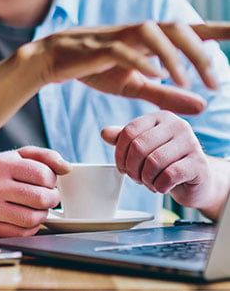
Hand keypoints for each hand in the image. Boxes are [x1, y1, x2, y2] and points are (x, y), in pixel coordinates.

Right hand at [0, 147, 69, 236]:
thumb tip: (66, 168)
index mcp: (2, 164)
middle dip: (52, 198)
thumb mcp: (20, 156)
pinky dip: (32, 226)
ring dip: (43, 214)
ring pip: (33, 218)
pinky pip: (23, 233)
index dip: (52, 180)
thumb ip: (46, 157)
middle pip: (40, 198)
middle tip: (49, 196)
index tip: (48, 181)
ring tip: (38, 206)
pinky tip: (26, 216)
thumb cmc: (1, 173)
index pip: (42, 174)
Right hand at [30, 21, 229, 114]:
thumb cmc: (95, 68)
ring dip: (175, 56)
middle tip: (215, 82)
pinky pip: (124, 49)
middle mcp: (138, 33)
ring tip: (186, 81)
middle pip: (176, 27)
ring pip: (153, 33)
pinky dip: (143, 60)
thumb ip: (167, 95)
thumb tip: (204, 105)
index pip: (189, 30)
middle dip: (200, 51)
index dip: (217, 30)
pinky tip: (157, 75)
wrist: (54, 60)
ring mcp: (118, 37)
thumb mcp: (135, 86)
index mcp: (149, 40)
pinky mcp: (99, 47)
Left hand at [101, 111, 226, 217]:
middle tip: (135, 178)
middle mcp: (177, 125)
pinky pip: (169, 175)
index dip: (120, 153)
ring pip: (153, 162)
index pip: (129, 131)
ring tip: (149, 183)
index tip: (121, 167)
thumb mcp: (145, 148)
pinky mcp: (199, 164)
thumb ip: (124, 139)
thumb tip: (104, 133)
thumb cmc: (168, 162)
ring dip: (145, 179)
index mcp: (160, 117)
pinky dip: (159, 186)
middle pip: (139, 146)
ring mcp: (191, 143)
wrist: (198, 181)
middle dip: (132, 168)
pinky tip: (162, 187)